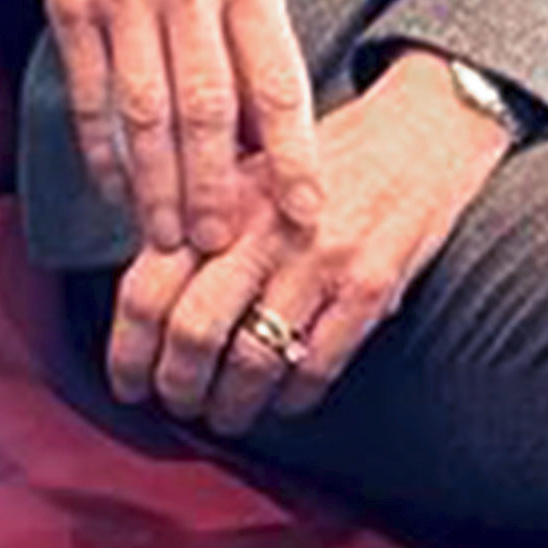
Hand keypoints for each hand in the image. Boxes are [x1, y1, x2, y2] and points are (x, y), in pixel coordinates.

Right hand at [0, 0, 324, 255]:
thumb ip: (249, 39)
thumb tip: (268, 137)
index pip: (278, 81)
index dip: (295, 154)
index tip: (307, 211)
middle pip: (207, 107)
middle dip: (216, 187)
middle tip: (220, 245)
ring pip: (144, 111)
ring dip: (156, 183)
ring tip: (166, 235)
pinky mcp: (69, 2)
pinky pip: (89, 92)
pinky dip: (101, 150)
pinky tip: (114, 187)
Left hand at [105, 55, 518, 433]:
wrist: (422, 131)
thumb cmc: (324, 162)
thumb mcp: (248, 175)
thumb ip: (198, 230)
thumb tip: (144, 310)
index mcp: (220, 203)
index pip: (147, 289)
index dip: (126, 351)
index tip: (125, 383)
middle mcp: (262, 231)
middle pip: (191, 332)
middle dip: (176, 387)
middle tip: (177, 406)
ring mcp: (318, 260)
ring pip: (252, 360)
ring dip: (230, 405)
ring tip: (225, 416)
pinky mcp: (370, 287)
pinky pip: (316, 365)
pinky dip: (291, 399)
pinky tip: (283, 403)